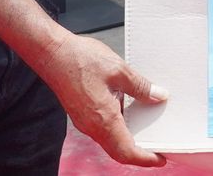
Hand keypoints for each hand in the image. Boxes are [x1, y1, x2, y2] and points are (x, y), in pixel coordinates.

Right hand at [33, 33, 166, 167]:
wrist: (52, 53)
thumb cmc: (79, 60)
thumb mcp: (119, 70)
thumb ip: (140, 87)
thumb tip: (158, 96)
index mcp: (103, 119)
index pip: (127, 151)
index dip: (146, 159)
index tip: (160, 158)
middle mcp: (92, 126)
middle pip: (119, 151)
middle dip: (138, 154)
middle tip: (157, 150)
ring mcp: (85, 122)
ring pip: (110, 141)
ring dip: (127, 141)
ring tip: (146, 130)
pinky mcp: (81, 114)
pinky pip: (102, 130)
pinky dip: (117, 128)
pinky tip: (126, 112)